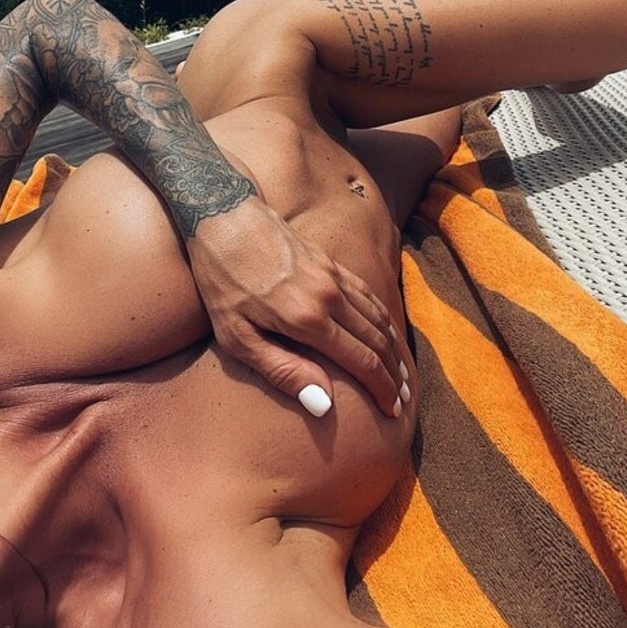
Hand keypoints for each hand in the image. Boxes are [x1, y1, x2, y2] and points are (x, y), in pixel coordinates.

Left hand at [185, 195, 408, 418]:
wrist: (223, 216)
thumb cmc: (222, 282)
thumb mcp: (237, 336)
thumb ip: (282, 370)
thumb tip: (324, 404)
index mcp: (308, 320)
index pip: (363, 362)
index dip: (382, 389)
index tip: (393, 411)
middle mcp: (330, 296)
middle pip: (377, 341)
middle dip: (395, 374)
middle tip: (405, 400)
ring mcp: (333, 276)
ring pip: (377, 316)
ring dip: (394, 347)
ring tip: (402, 372)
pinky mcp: (329, 262)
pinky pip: (367, 294)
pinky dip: (383, 317)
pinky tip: (386, 330)